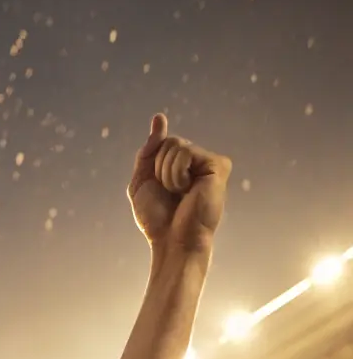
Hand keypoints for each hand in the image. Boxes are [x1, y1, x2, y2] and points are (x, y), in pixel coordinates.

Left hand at [129, 114, 231, 254]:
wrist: (171, 240)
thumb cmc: (157, 219)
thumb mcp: (142, 181)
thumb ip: (148, 150)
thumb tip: (159, 118)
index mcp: (181, 166)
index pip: (162, 143)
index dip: (154, 158)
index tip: (160, 184)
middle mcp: (197, 162)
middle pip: (168, 141)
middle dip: (158, 168)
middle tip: (170, 194)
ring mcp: (208, 163)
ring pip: (175, 144)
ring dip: (166, 174)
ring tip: (179, 194)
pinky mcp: (217, 165)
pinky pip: (185, 152)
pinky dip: (176, 174)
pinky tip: (187, 190)